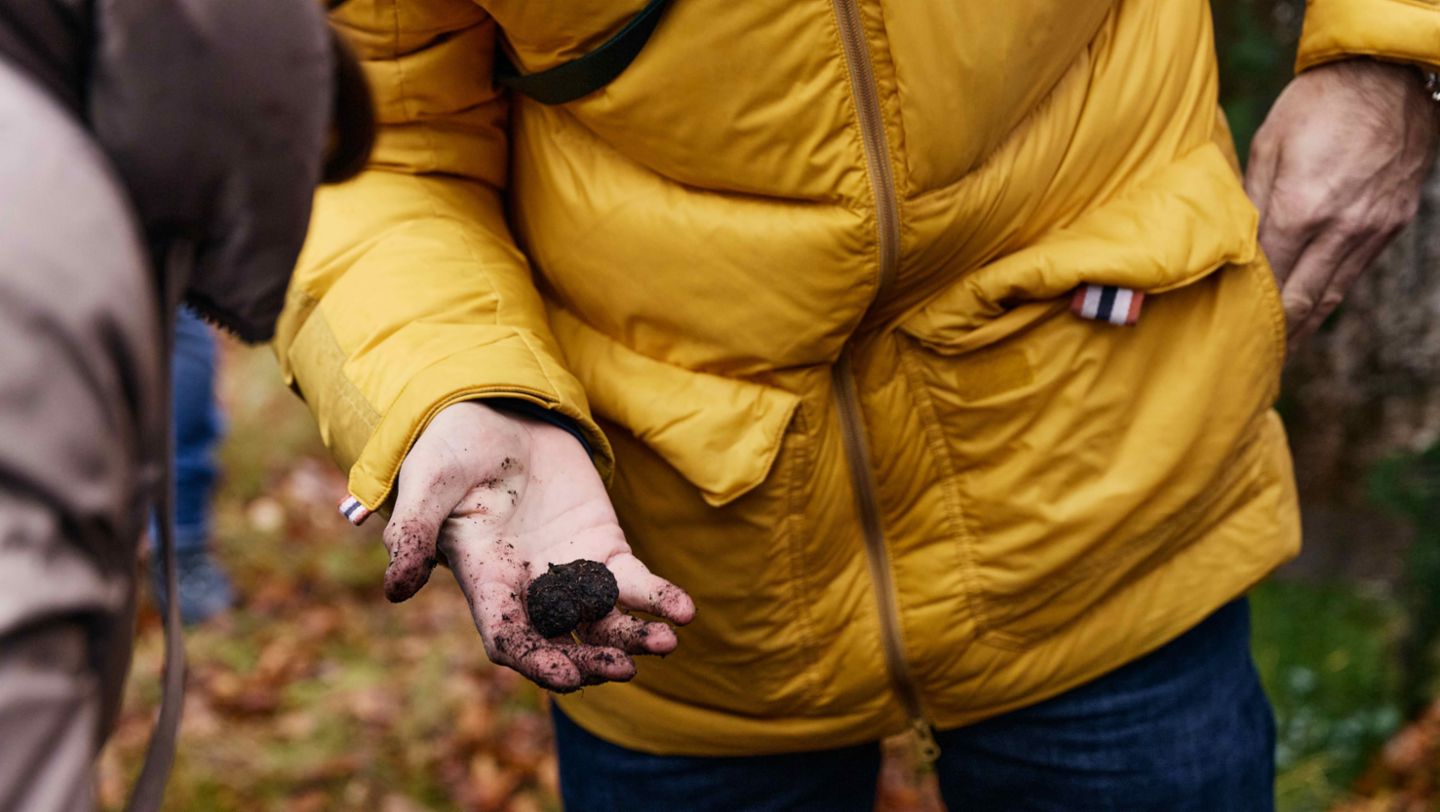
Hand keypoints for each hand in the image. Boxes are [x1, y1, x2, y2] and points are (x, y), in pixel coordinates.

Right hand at [381, 401, 694, 691]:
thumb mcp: (429, 482)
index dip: (538, 661)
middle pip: (562, 642)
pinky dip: (659, 599)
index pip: (511, 638)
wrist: (497, 412)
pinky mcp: (603, 547)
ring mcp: (570, 570)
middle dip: (592, 661)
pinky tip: (684, 612)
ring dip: (632, 638)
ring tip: (664, 643)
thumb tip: (396, 588)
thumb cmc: (453, 447)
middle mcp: (529, 587)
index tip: (570, 676)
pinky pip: (635, 584)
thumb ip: (414, 532)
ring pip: (603, 622)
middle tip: (624, 668)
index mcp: (485, 580)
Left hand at [1244, 59, 1439, 351]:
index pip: (1266, 278)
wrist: (1388, 76)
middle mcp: (1341, 228)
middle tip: (1248, 363)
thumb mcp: (1267, 146)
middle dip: (1275, 336)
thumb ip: (1248, 203)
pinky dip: (1329, 296)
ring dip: (1304, 326)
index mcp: (1301, 208)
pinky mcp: (1393, 224)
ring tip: (1277, 352)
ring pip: (1332, 294)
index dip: (1245, 312)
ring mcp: (1372, 229)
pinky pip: (1355, 272)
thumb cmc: (1317, 105)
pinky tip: (1309, 311)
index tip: (1224, 338)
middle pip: (1301, 300)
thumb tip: (1227, 249)